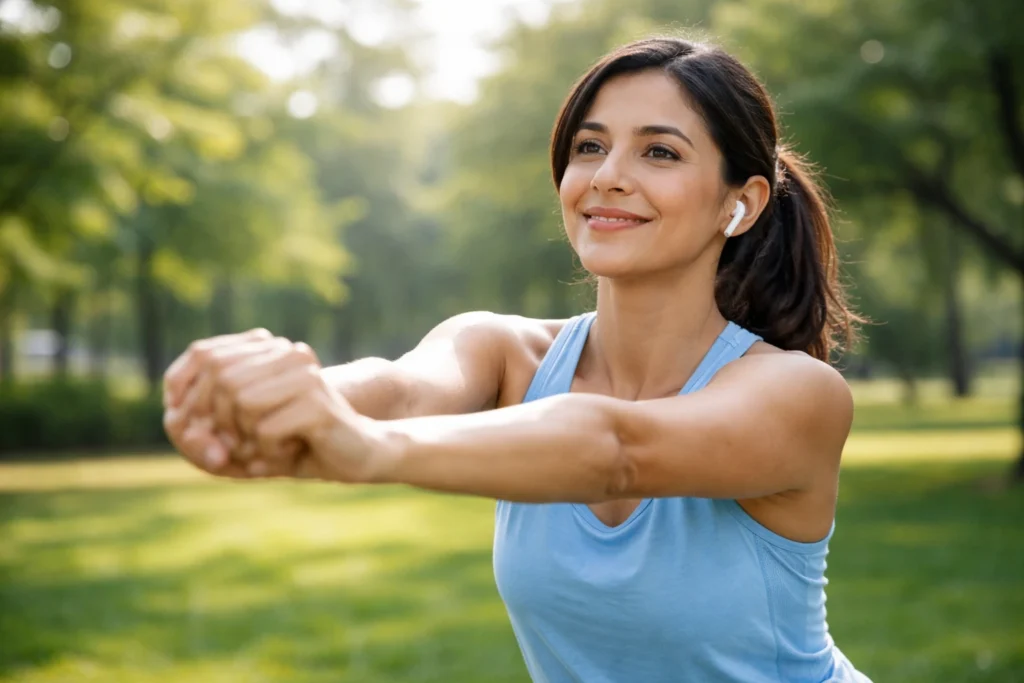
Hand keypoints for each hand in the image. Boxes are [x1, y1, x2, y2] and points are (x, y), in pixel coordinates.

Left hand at [164, 330, 387, 482]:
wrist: (357, 456)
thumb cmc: (296, 446)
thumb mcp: (242, 440)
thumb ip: (205, 433)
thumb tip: (174, 424)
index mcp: (269, 351)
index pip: (203, 353)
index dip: (181, 388)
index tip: (187, 427)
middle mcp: (287, 354)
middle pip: (220, 379)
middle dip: (216, 423)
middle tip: (236, 450)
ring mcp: (304, 376)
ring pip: (241, 402)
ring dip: (245, 438)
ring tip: (267, 450)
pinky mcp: (316, 403)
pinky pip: (265, 429)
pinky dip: (267, 452)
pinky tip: (288, 454)